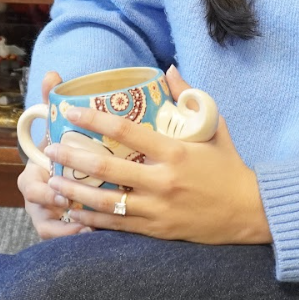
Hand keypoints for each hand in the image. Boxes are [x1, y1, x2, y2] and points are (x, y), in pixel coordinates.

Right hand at [17, 71, 87, 239]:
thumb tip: (53, 72)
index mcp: (36, 173)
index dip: (40, 187)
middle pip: (37, 209)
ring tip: (86, 226)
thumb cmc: (66, 147)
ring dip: (65, 227)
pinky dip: (73, 236)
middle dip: (53, 207)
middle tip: (72, 204)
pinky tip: (93, 235)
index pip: (28, 183)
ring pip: (49, 228)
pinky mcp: (60, 229)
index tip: (58, 184)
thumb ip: (53, 100)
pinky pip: (62, 238)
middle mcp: (38, 198)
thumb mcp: (59, 126)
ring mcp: (47, 215)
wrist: (67, 173)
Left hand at [44, 66, 270, 244]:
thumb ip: (189, 96)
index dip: (94, 119)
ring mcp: (157, 209)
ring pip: (106, 201)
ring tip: (52, 181)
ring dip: (75, 191)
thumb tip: (167, 69)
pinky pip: (117, 225)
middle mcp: (162, 181)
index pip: (126, 130)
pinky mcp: (156, 230)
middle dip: (73, 158)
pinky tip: (73, 211)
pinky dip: (92, 219)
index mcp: (175, 152)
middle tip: (49, 150)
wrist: (249, 213)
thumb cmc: (229, 167)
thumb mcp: (214, 127)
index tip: (71, 111)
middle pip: (107, 168)